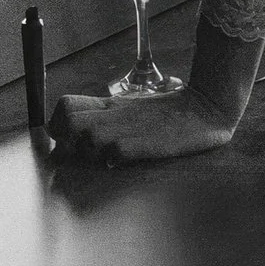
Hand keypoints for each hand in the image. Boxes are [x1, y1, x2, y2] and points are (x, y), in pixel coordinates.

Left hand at [48, 90, 239, 163]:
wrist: (207, 107)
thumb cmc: (169, 113)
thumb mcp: (134, 107)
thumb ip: (107, 114)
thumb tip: (79, 131)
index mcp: (110, 104)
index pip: (65, 107)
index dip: (57, 126)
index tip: (67, 140)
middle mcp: (115, 114)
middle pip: (68, 122)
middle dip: (68, 141)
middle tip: (84, 152)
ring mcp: (131, 127)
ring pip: (89, 138)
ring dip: (92, 152)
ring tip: (108, 156)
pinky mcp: (148, 142)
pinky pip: (116, 152)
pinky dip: (115, 159)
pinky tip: (125, 161)